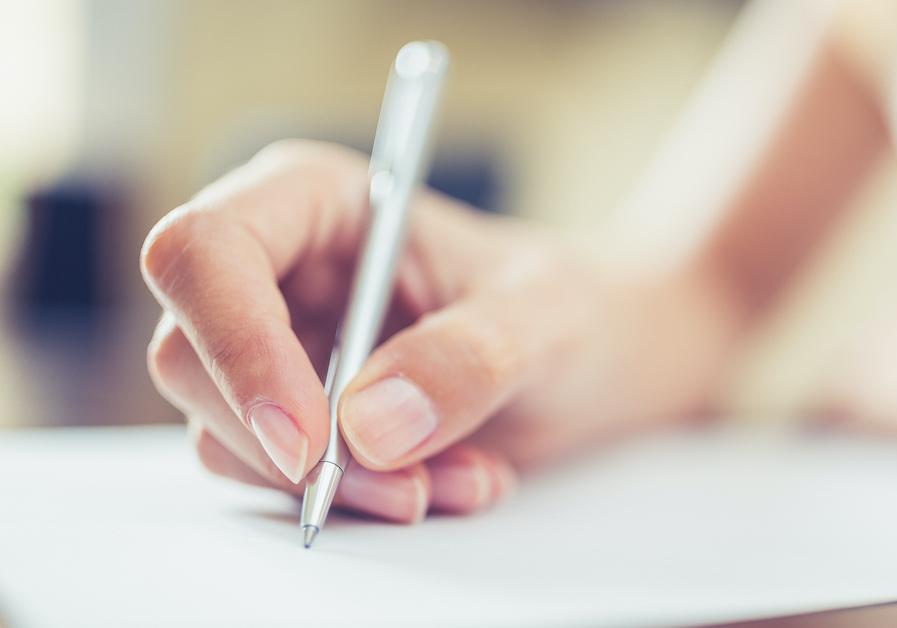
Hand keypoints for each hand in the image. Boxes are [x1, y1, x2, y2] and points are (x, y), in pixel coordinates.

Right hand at [142, 140, 736, 521]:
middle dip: (296, 445)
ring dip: (341, 485)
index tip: (311, 438)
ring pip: (227, 433)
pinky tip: (450, 481)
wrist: (601, 357)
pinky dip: (358, 501)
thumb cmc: (576, 305)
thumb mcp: (548, 318)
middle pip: (192, 356)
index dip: (236, 346)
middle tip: (409, 486)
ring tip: (461, 477)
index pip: (205, 251)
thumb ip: (469, 356)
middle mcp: (277, 270)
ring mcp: (277, 347)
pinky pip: (278, 477)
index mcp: (315, 200)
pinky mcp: (297, 416)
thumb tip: (367, 424)